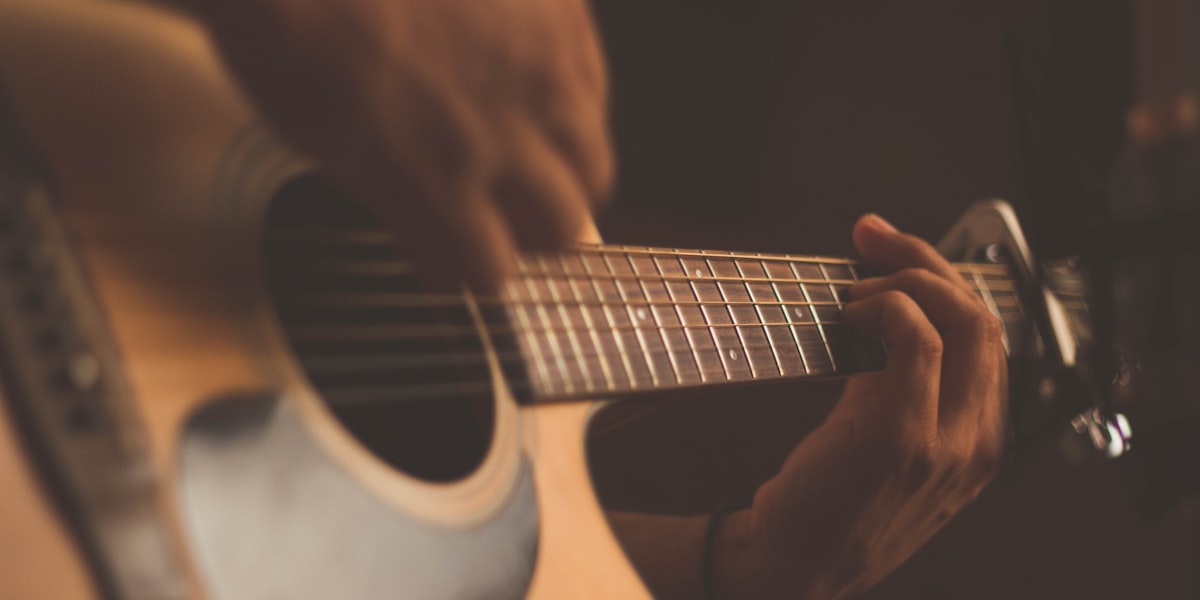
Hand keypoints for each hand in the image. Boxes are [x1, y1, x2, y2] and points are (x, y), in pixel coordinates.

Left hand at [195, 0, 612, 287]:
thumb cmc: (295, 28)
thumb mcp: (322, 144)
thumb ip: (395, 202)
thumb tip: (429, 235)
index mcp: (436, 181)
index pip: (491, 271)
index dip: (474, 267)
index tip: (463, 254)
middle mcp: (506, 135)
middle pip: (564, 226)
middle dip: (532, 229)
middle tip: (506, 212)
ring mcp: (544, 73)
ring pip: (593, 160)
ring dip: (563, 172)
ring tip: (528, 147)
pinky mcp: (563, 17)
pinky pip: (594, 85)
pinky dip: (570, 102)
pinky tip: (531, 86)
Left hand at [715, 214, 1008, 598]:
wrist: (793, 568)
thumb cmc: (828, 502)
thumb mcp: (888, 441)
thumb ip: (902, 382)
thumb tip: (885, 303)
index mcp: (982, 442)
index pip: (989, 336)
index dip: (944, 279)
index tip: (893, 250)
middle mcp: (979, 443)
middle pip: (984, 317)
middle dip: (928, 260)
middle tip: (874, 239)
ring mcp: (947, 442)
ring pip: (961, 319)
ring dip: (902, 281)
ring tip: (854, 291)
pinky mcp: (902, 436)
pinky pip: (917, 339)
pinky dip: (886, 307)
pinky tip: (851, 315)